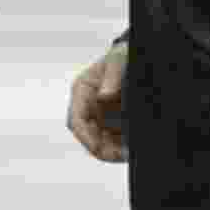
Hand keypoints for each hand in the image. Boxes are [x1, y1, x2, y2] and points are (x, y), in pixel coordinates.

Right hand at [67, 42, 127, 162]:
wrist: (134, 57)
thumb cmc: (122, 56)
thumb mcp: (118, 60)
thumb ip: (112, 77)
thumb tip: (104, 97)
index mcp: (82, 90)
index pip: (76, 121)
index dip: (86, 138)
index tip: (98, 148)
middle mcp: (88, 106)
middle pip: (89, 137)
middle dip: (104, 150)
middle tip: (123, 154)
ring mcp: (101, 116)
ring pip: (103, 143)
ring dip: (115, 151)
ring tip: (131, 151)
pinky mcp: (114, 123)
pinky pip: (115, 141)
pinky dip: (123, 146)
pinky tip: (133, 146)